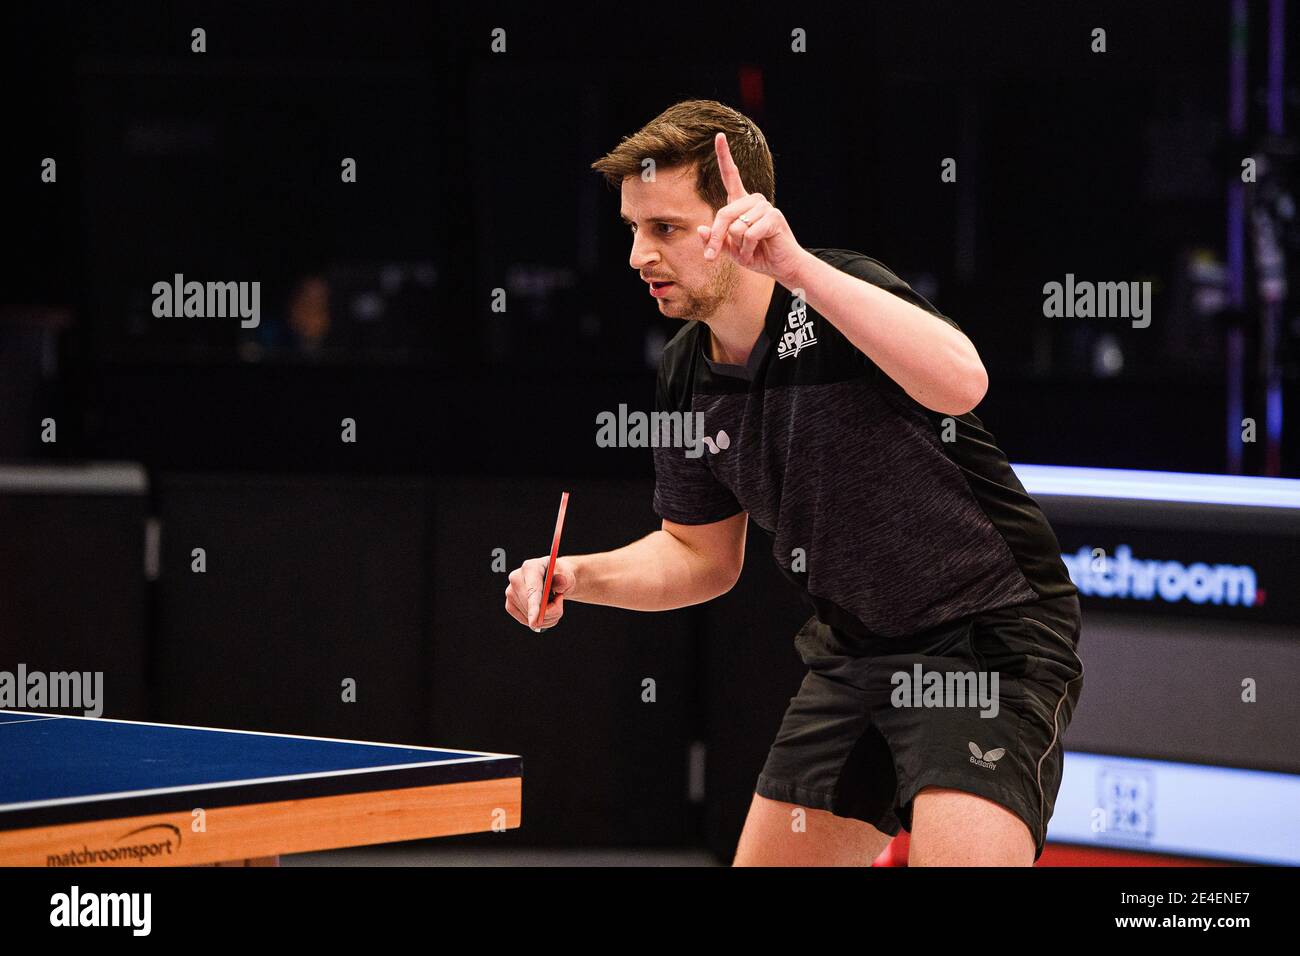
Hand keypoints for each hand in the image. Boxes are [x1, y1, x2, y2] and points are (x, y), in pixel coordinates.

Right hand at [504, 555, 575, 631]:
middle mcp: (516, 578)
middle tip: (559, 601)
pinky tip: (545, 611)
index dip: (533, 606)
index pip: (532, 591)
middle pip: (530, 606)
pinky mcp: (510, 604)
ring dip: (546, 618)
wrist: (553, 578)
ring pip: (528, 617)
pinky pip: (524, 621)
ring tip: (554, 604)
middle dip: (549, 612)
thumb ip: (564, 580)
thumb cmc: (560, 576)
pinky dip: (538, 622)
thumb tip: (561, 582)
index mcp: (530, 567)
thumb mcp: (567, 575)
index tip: (535, 621)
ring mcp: (510, 592)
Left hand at [699, 132, 804, 284]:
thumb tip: (701, 229)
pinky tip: (759, 249)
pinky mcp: (774, 217)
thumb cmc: (756, 255)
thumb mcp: (730, 250)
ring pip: (736, 227)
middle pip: (723, 213)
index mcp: (741, 202)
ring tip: (752, 249)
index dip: (724, 156)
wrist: (781, 267)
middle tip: (713, 256)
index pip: (731, 175)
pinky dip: (749, 248)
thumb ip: (715, 239)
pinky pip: (749, 233)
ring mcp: (765, 206)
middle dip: (717, 238)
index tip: (719, 135)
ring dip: (740, 246)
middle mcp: (753, 200)